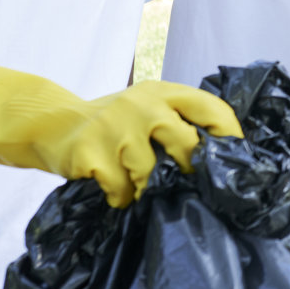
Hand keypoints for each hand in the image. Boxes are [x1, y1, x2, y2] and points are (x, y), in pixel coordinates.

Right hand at [0, 57, 243, 206]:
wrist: (54, 124)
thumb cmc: (115, 123)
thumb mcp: (148, 108)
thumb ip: (179, 121)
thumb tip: (224, 157)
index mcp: (163, 91)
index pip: (210, 107)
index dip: (229, 135)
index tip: (235, 159)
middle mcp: (143, 104)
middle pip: (186, 143)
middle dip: (189, 169)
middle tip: (182, 181)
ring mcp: (115, 126)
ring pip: (150, 171)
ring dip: (147, 187)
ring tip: (137, 185)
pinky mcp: (91, 151)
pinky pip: (120, 188)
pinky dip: (121, 197)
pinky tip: (115, 191)